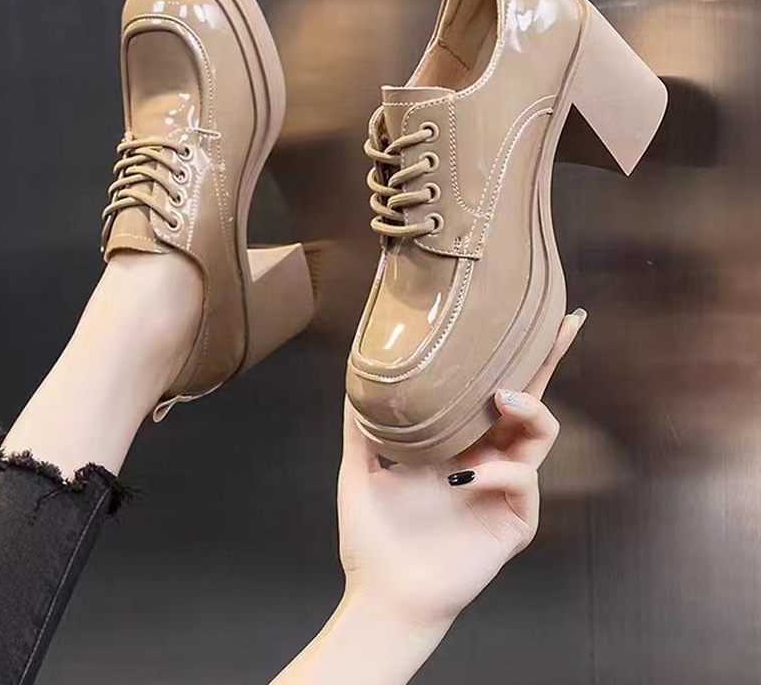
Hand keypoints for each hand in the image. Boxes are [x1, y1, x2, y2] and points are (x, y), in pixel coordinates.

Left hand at [338, 309, 585, 628]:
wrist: (382, 594)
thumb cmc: (373, 537)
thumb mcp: (359, 468)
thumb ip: (359, 426)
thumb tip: (353, 378)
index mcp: (456, 445)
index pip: (491, 394)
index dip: (513, 359)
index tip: (531, 318)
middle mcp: (485, 460)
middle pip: (529, 403)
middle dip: (548, 363)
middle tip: (560, 326)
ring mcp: (503, 489)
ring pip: (539, 435)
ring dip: (527, 410)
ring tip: (501, 397)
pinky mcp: (514, 521)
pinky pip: (522, 481)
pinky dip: (498, 471)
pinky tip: (464, 477)